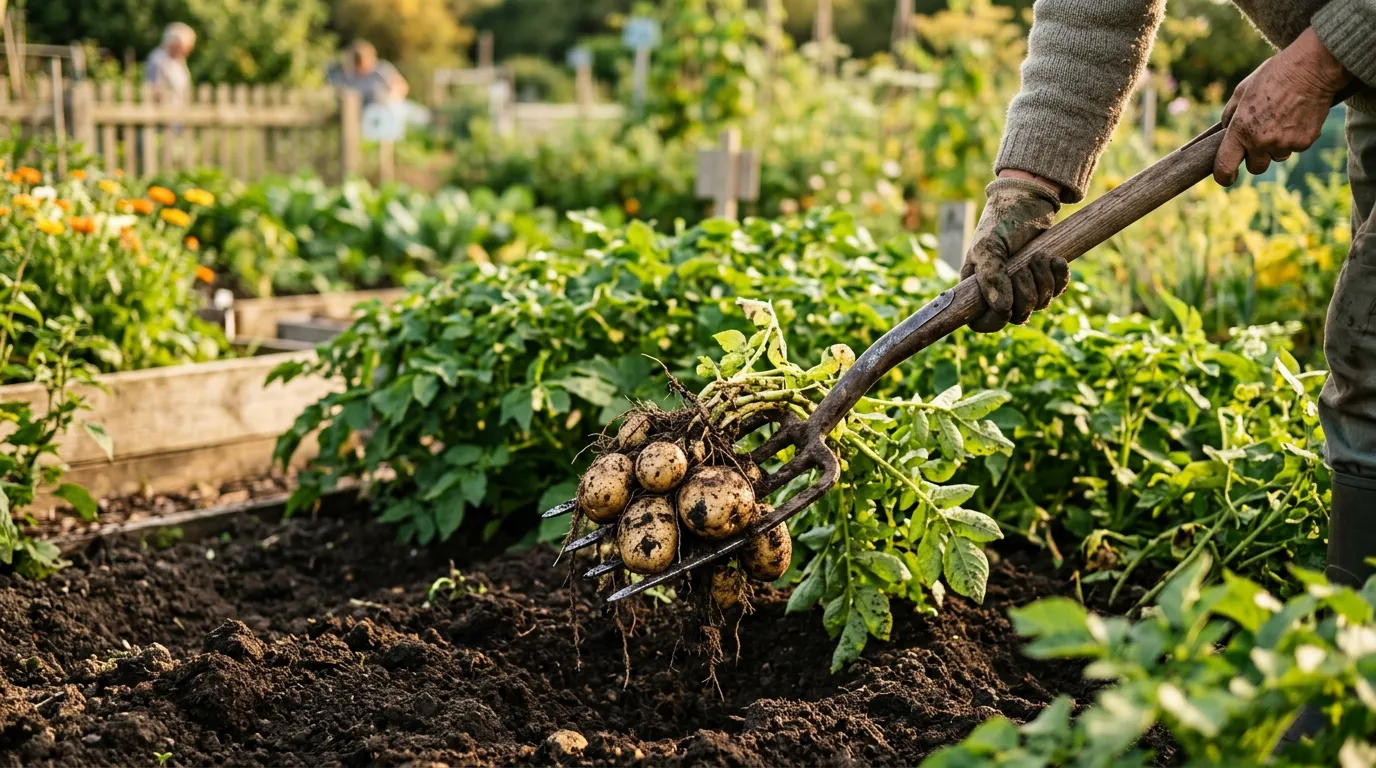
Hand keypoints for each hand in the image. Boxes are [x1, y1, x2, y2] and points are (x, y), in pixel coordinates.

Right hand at [961, 176, 1066, 332]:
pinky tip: (1056, 259)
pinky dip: (1059, 277)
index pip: (981, 322)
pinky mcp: (1045, 277)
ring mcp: (1024, 286)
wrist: (1029, 197)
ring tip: (1039, 256)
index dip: (994, 320)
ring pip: (1039, 305)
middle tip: (1024, 266)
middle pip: (1016, 316)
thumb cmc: (1002, 220)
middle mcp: (1000, 291)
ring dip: (1043, 281)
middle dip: (1026, 294)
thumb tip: (1002, 310)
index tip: (1005, 307)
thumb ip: (990, 277)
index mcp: (978, 287)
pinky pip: (1057, 291)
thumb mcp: (989, 246)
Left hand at [1214, 27, 1351, 185]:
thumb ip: (1230, 114)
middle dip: (1256, 157)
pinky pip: (1295, 148)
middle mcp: (1261, 141)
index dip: (1224, 176)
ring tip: (1282, 119)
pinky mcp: (1305, 142)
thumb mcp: (1242, 90)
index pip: (1225, 166)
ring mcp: (1284, 144)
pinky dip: (1295, 137)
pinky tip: (1297, 117)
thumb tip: (1223, 131)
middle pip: (1255, 167)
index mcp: (1240, 130)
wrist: (1312, 68)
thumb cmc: (1274, 75)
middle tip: (1261, 137)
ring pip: (1276, 157)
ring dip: (1277, 146)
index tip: (1227, 178)